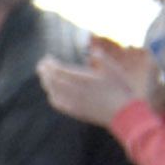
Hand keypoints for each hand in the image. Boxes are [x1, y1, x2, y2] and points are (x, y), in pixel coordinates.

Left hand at [40, 41, 154, 127]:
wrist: (123, 113)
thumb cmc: (121, 89)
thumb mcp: (114, 70)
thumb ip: (102, 59)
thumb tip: (91, 51)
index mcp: (83, 79)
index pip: (59, 70)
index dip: (50, 64)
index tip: (47, 58)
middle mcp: (74, 91)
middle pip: (53, 80)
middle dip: (45, 71)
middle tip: (41, 64)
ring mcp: (73, 102)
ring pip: (53, 91)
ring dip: (46, 82)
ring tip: (43, 75)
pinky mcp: (75, 111)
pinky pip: (57, 103)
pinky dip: (52, 95)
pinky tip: (51, 92)